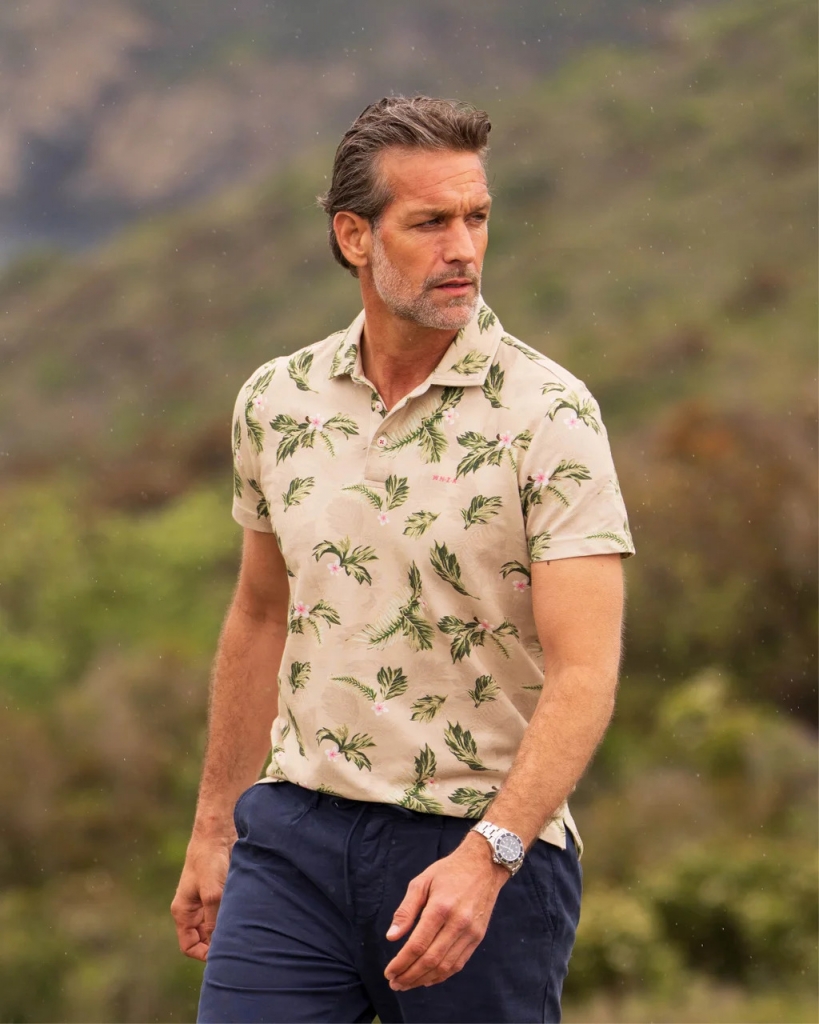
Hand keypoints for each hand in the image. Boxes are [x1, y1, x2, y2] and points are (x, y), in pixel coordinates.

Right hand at [171, 830, 234, 960]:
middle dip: (218, 944)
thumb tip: (219, 943)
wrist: (219, 833)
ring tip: (244, 933)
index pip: (189, 945)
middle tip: (238, 946)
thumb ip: (213, 918)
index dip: (204, 954)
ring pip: (217, 927)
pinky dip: (235, 918)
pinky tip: (247, 918)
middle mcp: (195, 910)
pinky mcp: (222, 893)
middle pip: (204, 939)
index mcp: (184, 912)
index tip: (223, 955)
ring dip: (228, 930)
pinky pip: (227, 913)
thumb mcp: (211, 892)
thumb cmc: (209, 859)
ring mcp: (208, 902)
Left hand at [384, 832, 507, 990]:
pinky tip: (428, 979)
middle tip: (394, 984)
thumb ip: (406, 910)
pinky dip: (442, 975)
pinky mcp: (478, 937)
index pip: (417, 945)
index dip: (401, 962)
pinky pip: (458, 963)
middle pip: (431, 960)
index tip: (388, 972)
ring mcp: (470, 932)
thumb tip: (391, 937)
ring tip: (407, 984)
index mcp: (440, 907)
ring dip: (424, 979)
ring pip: (445, 966)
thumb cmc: (448, 871)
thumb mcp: (421, 882)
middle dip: (410, 976)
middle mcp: (457, 923)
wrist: (483, 865)